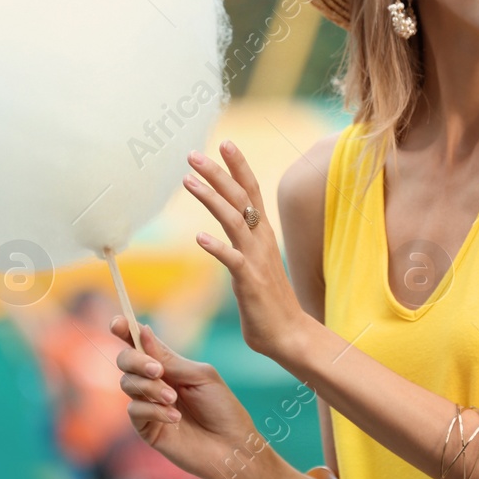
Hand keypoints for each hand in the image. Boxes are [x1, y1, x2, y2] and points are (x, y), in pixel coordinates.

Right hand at [110, 316, 265, 478]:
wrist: (231, 446)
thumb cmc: (222, 408)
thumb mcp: (199, 376)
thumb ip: (169, 359)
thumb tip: (142, 331)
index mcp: (167, 365)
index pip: (139, 344)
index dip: (124, 330)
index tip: (117, 323)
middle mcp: (153, 382)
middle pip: (125, 361)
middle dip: (136, 361)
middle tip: (157, 370)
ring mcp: (147, 405)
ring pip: (127, 384)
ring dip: (150, 388)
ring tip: (173, 399)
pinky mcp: (145, 428)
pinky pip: (134, 410)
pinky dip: (153, 410)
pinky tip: (175, 418)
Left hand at [183, 141, 309, 361]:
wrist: (290, 335)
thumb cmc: (268, 302)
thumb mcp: (254, 264)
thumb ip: (242, 245)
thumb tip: (224, 234)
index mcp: (262, 233)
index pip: (251, 191)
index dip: (238, 166)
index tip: (225, 142)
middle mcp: (261, 239)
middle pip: (239, 197)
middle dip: (217, 173)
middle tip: (193, 154)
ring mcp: (256, 259)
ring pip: (233, 219)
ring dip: (210, 197)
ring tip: (188, 180)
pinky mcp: (250, 281)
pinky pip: (232, 260)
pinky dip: (216, 247)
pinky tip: (199, 237)